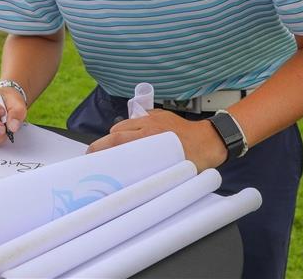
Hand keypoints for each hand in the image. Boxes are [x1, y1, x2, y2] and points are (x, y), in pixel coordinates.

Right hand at [86, 109, 227, 171]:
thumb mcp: (174, 172)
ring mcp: (154, 118)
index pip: (117, 140)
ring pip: (126, 123)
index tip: (90, 156)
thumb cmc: (197, 159)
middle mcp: (150, 125)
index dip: (101, 148)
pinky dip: (132, 126)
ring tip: (115, 148)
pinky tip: (134, 137)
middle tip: (97, 155)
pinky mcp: (159, 114)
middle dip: (105, 142)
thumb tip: (134, 188)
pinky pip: (138, 118)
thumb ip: (154, 176)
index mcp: (151, 138)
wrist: (213, 140)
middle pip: (117, 131)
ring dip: (118, 134)